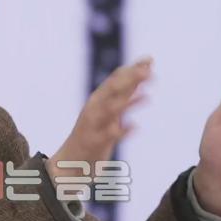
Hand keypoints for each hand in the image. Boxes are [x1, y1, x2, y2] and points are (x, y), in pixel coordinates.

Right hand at [47, 58, 151, 181]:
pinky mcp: (94, 143)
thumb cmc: (93, 132)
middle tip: (148, 71)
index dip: (132, 68)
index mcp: (98, 99)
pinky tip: (135, 126)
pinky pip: (108, 136)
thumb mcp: (110, 109)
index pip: (116, 78)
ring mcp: (93, 125)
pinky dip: (121, 130)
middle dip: (130, 79)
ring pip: (110, 110)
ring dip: (129, 102)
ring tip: (148, 97)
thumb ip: (126, 92)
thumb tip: (145, 70)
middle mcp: (94, 108)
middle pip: (112, 90)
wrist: (70, 161)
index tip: (150, 59)